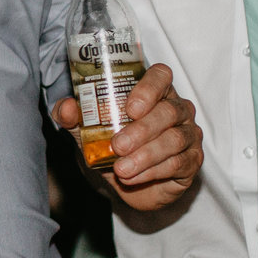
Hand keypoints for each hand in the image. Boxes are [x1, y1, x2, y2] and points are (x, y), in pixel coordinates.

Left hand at [49, 64, 200, 210]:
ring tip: (121, 169)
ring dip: (145, 155)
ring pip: (174, 139)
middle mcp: (177, 108)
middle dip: (141, 130)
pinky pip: (178, 163)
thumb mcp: (87, 131)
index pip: (161, 75)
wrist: (126, 182)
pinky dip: (152, 171)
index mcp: (155, 92)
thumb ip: (74, 117)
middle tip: (117, 146)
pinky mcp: (192, 160)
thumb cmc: (112, 146)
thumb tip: (65, 108)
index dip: (149, 88)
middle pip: (168, 111)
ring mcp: (189, 134)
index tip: (130, 108)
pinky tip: (132, 177)